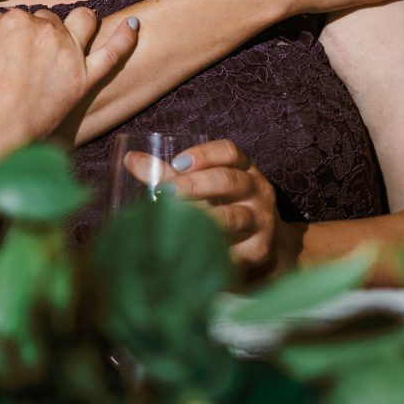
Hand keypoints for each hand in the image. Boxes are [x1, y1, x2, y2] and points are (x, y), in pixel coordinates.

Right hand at [0, 6, 139, 162]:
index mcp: (16, 20)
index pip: (20, 17)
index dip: (12, 33)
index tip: (5, 51)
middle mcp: (47, 31)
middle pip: (49, 20)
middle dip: (41, 30)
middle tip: (27, 56)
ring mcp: (70, 54)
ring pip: (83, 22)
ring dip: (80, 20)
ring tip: (79, 25)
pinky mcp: (85, 79)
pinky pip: (114, 53)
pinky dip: (125, 36)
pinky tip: (134, 25)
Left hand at [157, 138, 289, 278]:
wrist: (272, 246)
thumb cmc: (227, 207)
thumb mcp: (207, 187)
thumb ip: (170, 174)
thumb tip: (132, 159)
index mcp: (244, 170)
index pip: (230, 152)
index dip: (205, 154)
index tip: (178, 161)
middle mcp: (258, 192)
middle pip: (230, 181)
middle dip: (195, 185)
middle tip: (165, 192)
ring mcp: (261, 221)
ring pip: (234, 216)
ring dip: (203, 218)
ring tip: (176, 221)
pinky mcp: (258, 250)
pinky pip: (235, 249)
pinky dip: (211, 250)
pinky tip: (190, 252)